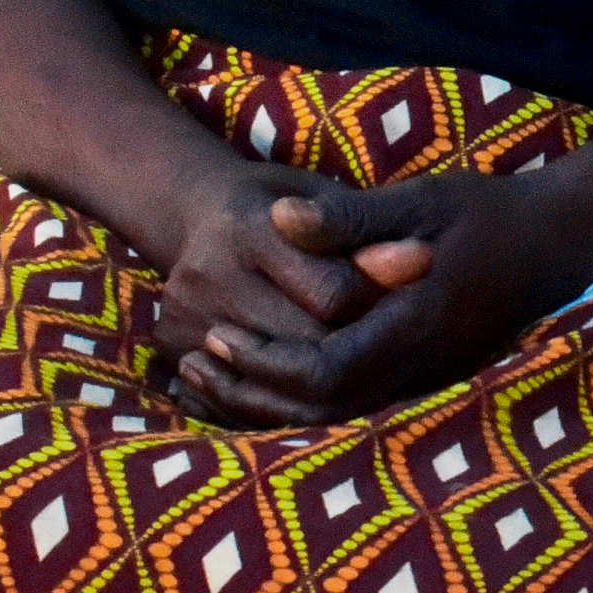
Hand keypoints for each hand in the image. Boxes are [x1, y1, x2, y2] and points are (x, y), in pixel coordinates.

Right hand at [152, 162, 392, 376]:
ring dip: (319, 381)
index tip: (399, 302)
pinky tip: (306, 386)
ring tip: (353, 367)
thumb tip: (423, 259)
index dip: (375, 304)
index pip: (332, 293)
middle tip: (384, 346)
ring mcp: (183, 314)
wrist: (195, 211)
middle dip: (351, 347)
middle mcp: (207, 273)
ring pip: (271, 378)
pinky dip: (276, 398)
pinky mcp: (170, 342)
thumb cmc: (278, 202)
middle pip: (302, 342)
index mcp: (247, 227)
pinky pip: (234, 394)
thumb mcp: (320, 194)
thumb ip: (364, 231)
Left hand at [173, 172, 592, 427]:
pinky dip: (300, 404)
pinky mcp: (424, 379)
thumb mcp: (422, 199)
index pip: (327, 372)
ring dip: (269, 404)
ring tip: (211, 378)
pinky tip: (259, 385)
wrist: (561, 243)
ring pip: (334, 419)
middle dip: (251, 394)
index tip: (219, 335)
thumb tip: (278, 217)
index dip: (265, 364)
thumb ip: (350, 217)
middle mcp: (421, 369)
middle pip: (321, 411)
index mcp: (418, 327)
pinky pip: (352, 409)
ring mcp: (425, 381)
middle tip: (194, 363)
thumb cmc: (491, 213)